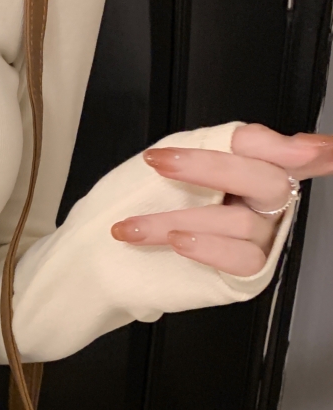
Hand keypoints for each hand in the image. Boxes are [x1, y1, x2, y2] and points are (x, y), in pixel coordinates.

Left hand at [110, 124, 332, 276]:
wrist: (105, 248)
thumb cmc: (142, 199)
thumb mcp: (172, 158)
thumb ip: (215, 142)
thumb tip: (266, 138)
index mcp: (252, 166)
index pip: (278, 150)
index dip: (297, 148)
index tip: (304, 150)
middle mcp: (265, 201)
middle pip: (264, 179)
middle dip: (207, 168)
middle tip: (160, 164)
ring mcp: (261, 236)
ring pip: (238, 222)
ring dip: (174, 219)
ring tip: (133, 225)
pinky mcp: (250, 271)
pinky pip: (243, 258)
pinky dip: (206, 247)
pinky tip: (177, 241)